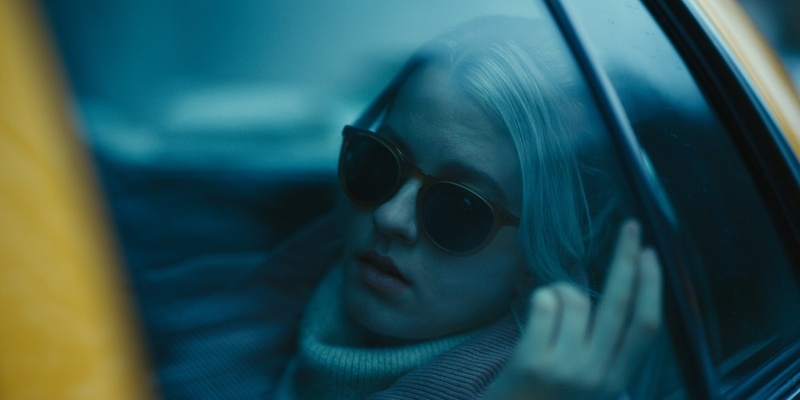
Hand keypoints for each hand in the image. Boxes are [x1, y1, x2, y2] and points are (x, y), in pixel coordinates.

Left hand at [485, 220, 662, 399]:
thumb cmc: (550, 395)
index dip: (652, 286)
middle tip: (631, 227)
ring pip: (574, 298)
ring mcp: (566, 368)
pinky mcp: (534, 360)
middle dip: (627, 259)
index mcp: (617, 379)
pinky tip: (533, 320)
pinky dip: (539, 298)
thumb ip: (604, 342)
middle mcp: (597, 374)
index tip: (652, 255)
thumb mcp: (590, 379)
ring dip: (561, 292)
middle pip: (618, 303)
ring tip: (548, 320)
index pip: (647, 326)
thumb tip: (617, 280)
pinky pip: (544, 302)